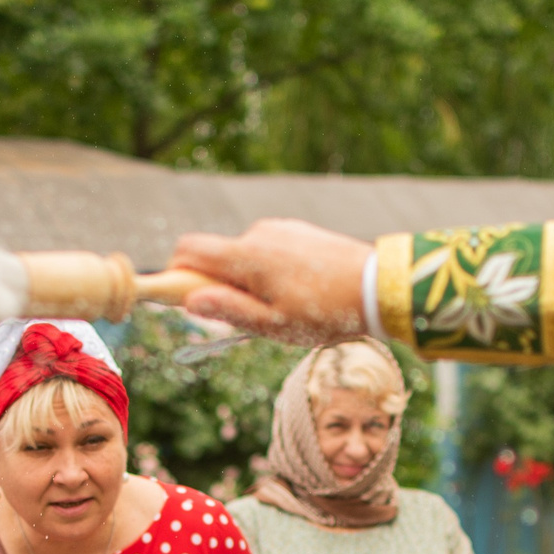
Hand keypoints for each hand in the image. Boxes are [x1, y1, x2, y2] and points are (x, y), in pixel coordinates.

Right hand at [171, 219, 374, 342]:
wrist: (378, 287)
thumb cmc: (324, 313)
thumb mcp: (272, 325)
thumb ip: (228, 310)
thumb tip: (189, 301)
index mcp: (246, 256)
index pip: (188, 250)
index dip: (175, 273)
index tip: (183, 297)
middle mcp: (259, 233)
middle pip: (217, 256)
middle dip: (218, 284)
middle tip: (246, 317)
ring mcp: (281, 229)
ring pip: (245, 256)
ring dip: (248, 281)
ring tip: (283, 309)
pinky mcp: (299, 231)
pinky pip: (269, 250)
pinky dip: (270, 271)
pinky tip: (299, 292)